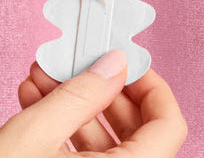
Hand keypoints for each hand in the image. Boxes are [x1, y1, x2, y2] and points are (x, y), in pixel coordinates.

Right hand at [0, 52, 186, 157]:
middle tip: (75, 60)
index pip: (169, 126)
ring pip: (107, 145)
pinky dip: (64, 128)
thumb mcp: (35, 134)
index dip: (150, 85)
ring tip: (42, 75)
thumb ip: (81, 95)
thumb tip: (115, 64)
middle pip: (138, 132)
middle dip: (101, 89)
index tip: (122, 59)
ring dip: (75, 104)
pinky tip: (34, 99)